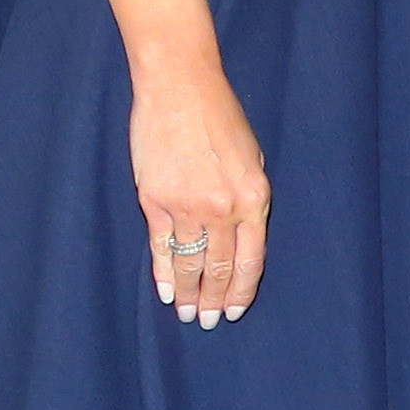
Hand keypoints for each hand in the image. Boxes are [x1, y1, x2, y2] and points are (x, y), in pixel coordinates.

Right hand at [132, 55, 269, 325]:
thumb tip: (240, 236)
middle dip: (215, 299)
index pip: (250, 261)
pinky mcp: (155, 199)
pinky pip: (161, 247)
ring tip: (189, 314)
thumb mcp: (252, 157)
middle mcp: (223, 208)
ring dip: (189, 293)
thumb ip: (249, 198)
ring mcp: (187, 206)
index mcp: (254, 199)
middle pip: (219, 268)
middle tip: (209, 321)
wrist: (179, 87)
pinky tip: (167, 292)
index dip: (241, 291)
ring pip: (190, 263)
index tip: (235, 310)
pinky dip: (165, 273)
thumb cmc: (220, 116)